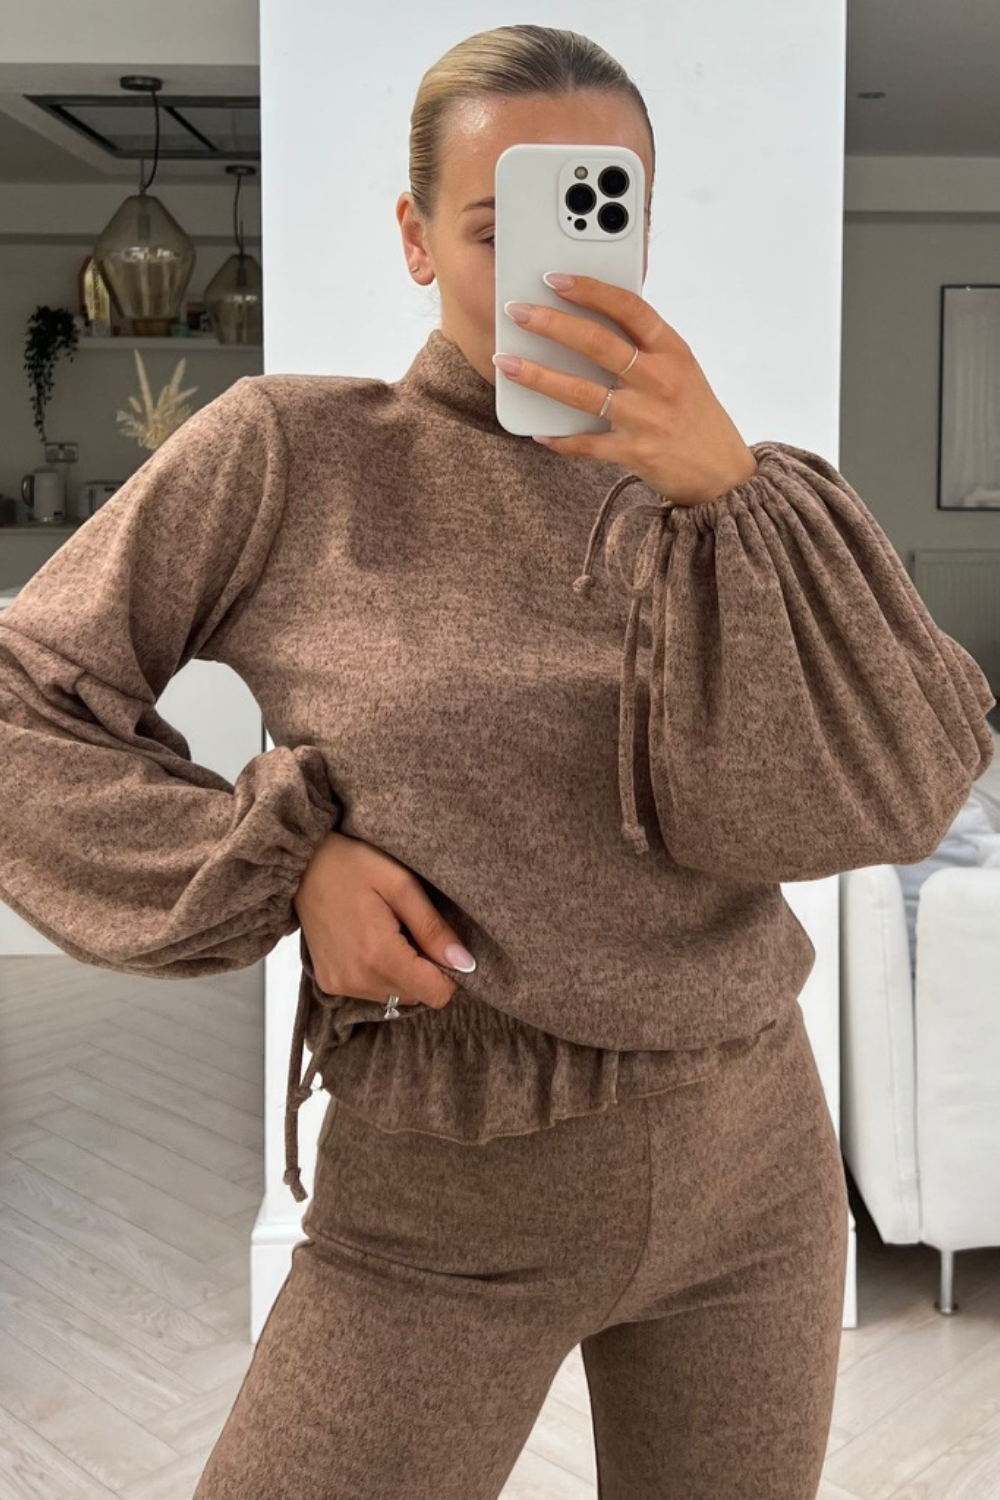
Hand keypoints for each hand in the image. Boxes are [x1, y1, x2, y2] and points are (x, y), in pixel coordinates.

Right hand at [292, 831, 475, 1009]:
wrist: (301, 865)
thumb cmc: (353, 865)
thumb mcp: (401, 885)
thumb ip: (433, 928)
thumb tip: (465, 963)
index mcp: (379, 956)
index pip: (436, 994)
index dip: (449, 973)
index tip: (441, 944)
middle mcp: (358, 980)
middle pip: (416, 996)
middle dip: (424, 969)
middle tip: (410, 929)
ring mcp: (340, 985)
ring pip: (395, 996)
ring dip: (402, 971)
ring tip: (388, 932)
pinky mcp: (329, 983)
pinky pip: (371, 992)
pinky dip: (380, 973)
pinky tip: (370, 941)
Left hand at [495, 274, 758, 506]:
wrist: (722, 473)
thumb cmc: (694, 414)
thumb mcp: (681, 369)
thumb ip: (644, 346)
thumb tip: (589, 319)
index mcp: (673, 351)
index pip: (630, 308)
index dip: (591, 290)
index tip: (555, 278)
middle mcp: (661, 380)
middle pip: (599, 344)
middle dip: (552, 324)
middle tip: (518, 311)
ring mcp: (647, 417)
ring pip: (583, 393)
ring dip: (539, 376)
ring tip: (507, 362)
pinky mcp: (636, 452)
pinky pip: (587, 444)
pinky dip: (560, 438)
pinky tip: (538, 431)